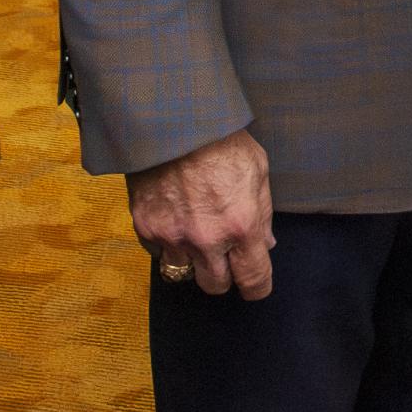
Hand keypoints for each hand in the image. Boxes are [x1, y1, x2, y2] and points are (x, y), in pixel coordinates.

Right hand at [128, 129, 274, 298]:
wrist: (174, 124)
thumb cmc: (223, 141)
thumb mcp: (258, 170)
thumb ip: (262, 212)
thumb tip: (265, 244)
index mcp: (241, 224)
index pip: (253, 278)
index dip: (257, 288)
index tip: (257, 287)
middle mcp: (206, 239)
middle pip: (215, 286)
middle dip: (224, 276)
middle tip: (226, 258)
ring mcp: (173, 237)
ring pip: (183, 274)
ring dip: (193, 262)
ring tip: (198, 237)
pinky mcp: (146, 229)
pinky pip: (159, 254)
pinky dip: (168, 246)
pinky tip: (176, 223)